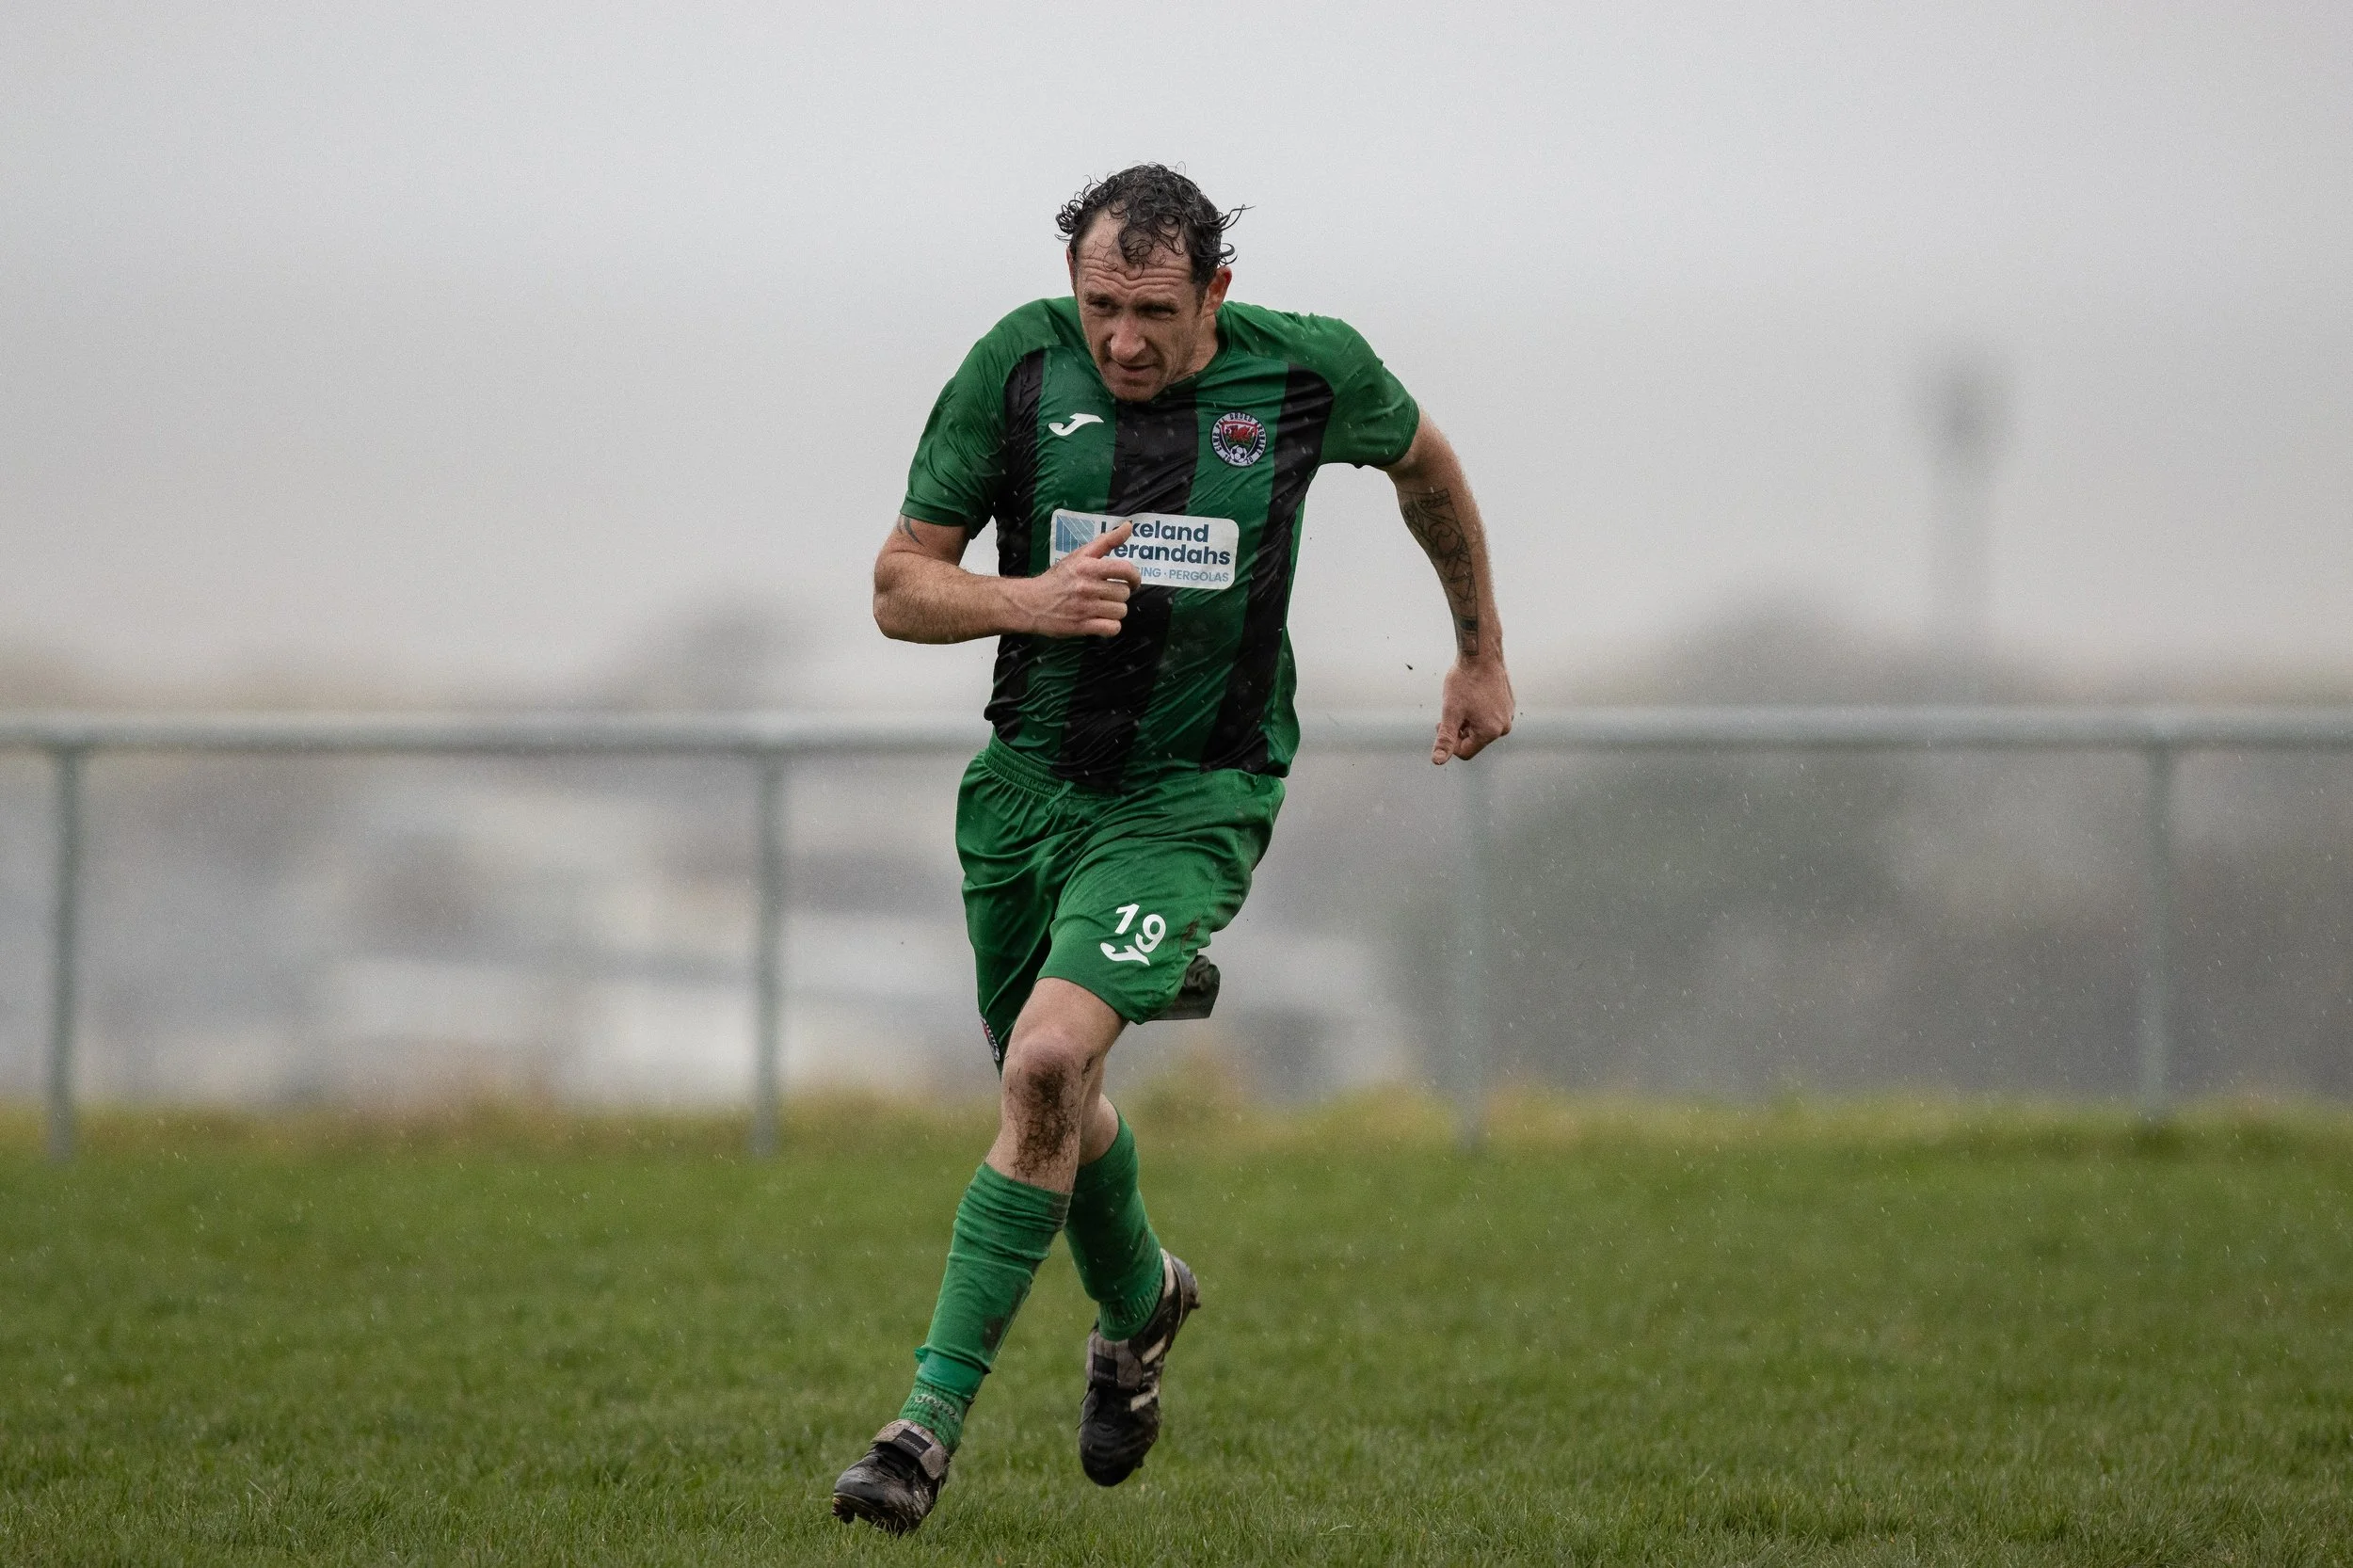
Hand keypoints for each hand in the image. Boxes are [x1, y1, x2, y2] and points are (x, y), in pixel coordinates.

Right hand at [1017, 521, 1140, 637]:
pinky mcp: (1082, 626)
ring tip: (1103, 607)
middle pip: (1124, 593)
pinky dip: (1111, 626)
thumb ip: (1107, 541)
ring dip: (1115, 610)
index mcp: (1088, 566)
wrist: (1031, 602)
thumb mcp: (1080, 555)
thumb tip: (1129, 526)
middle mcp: (1087, 586)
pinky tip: (1102, 621)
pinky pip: (1112, 628)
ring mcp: (1084, 608)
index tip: (1132, 581)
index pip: (1125, 570)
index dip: (1134, 577)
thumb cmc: (1058, 578)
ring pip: (1120, 611)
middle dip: (1119, 594)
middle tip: (1107, 594)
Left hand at [1434, 656, 1513, 763]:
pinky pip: (1490, 716)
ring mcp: (1508, 715)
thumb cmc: (1465, 681)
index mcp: (1491, 732)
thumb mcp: (1451, 712)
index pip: (1465, 752)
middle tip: (1451, 711)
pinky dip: (1478, 711)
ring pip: (1481, 728)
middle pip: (1474, 740)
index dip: (1450, 741)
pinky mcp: (1509, 704)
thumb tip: (1438, 761)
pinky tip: (1473, 695)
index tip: (1442, 723)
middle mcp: (1504, 727)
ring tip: (1463, 701)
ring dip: (1468, 720)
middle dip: (1459, 729)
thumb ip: (1445, 739)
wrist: (1481, 654)